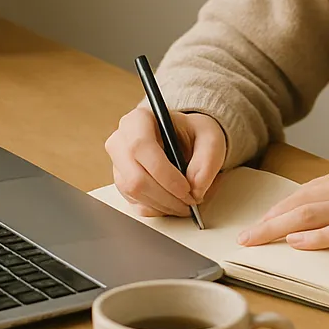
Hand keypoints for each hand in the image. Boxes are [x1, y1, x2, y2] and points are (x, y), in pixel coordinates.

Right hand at [104, 106, 226, 217]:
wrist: (185, 138)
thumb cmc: (193, 133)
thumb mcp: (210, 138)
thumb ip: (207, 161)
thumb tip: (195, 189)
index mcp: (139, 119)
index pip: (140, 147)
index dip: (163, 173)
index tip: (185, 187)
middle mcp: (122, 140)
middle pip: (134, 177)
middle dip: (165, 195)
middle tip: (189, 200)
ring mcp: (119, 163)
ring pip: (133, 193)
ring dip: (163, 204)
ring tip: (185, 203)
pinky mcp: (122, 182)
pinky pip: (134, 203)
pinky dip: (157, 208)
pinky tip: (173, 203)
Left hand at [236, 163, 328, 251]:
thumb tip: (316, 217)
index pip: (302, 191)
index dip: (275, 209)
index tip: (257, 224)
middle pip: (298, 202)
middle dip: (267, 221)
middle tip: (244, 237)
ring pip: (309, 215)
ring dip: (277, 230)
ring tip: (256, 242)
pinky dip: (313, 240)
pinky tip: (295, 246)